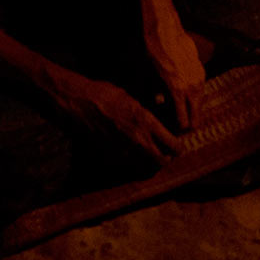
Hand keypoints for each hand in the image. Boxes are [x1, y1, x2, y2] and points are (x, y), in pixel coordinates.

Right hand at [53, 74, 181, 163]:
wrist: (81, 102)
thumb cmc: (107, 93)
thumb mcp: (133, 97)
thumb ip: (149, 112)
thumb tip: (162, 116)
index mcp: (147, 122)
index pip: (173, 145)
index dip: (178, 147)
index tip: (177, 143)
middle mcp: (138, 139)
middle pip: (162, 161)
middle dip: (167, 158)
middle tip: (166, 151)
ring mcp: (124, 149)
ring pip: (146, 166)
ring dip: (151, 161)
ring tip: (150, 152)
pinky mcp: (111, 154)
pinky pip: (129, 163)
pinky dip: (134, 161)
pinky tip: (132, 150)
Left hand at [142, 6, 205, 131]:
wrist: (162, 25)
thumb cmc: (150, 50)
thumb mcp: (145, 75)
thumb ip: (153, 95)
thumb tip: (157, 105)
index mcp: (177, 91)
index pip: (183, 121)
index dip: (178, 130)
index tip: (173, 133)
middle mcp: (192, 85)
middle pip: (196, 114)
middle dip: (189, 123)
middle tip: (181, 129)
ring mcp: (199, 75)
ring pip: (200, 101)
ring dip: (193, 109)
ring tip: (183, 114)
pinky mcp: (200, 66)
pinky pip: (200, 87)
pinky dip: (194, 95)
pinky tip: (186, 95)